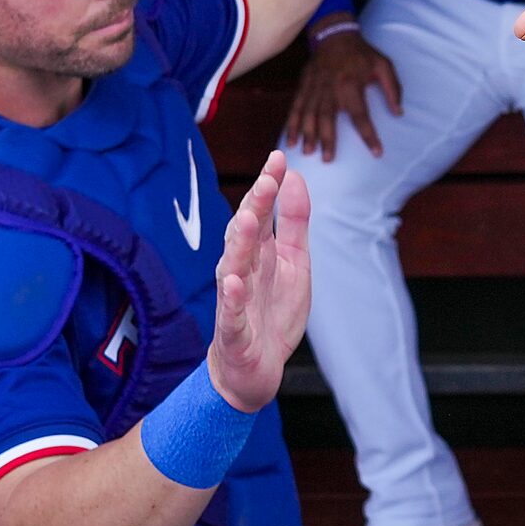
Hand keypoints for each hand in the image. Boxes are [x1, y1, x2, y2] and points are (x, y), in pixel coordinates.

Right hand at [209, 151, 311, 410]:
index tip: (279, 157)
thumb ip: (293, 222)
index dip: (268, 186)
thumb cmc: (271, 310)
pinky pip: (229, 313)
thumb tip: (294, 176)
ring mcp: (234, 300)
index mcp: (258, 252)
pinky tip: (233, 282)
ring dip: (239, 245)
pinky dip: (231, 299)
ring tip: (248, 222)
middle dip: (254, 208)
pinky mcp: (234, 331)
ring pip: (232, 268)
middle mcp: (241, 270)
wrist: (255, 368)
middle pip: (243, 235)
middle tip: (267, 181)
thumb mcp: (293, 262)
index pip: (259, 212)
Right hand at [283, 24, 402, 159]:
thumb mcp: (383, 65)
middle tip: (328, 159)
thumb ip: (393, 89)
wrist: (335, 35)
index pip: (361, 115)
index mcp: (351, 84)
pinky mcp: (304, 87)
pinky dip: (292, 124)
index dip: (369, 135)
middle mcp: (331, 88)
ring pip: (309, 114)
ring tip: (307, 152)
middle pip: (327, 118)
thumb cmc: (362, 53)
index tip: (376, 152)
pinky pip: (296, 107)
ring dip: (307, 134)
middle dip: (327, 139)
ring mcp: (315, 88)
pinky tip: (290, 140)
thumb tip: (399, 113)